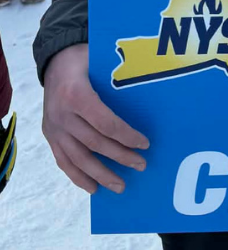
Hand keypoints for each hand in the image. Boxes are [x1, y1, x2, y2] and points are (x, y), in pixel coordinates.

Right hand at [42, 43, 148, 193]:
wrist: (55, 61)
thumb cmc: (87, 61)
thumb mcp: (102, 62)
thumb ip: (121, 78)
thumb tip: (154, 91)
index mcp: (76, 94)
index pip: (105, 122)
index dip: (126, 136)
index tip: (146, 144)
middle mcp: (61, 114)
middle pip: (94, 142)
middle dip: (119, 157)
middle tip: (142, 166)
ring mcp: (53, 127)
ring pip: (77, 157)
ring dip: (100, 174)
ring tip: (120, 186)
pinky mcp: (49, 135)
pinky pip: (63, 160)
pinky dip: (77, 176)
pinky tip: (93, 188)